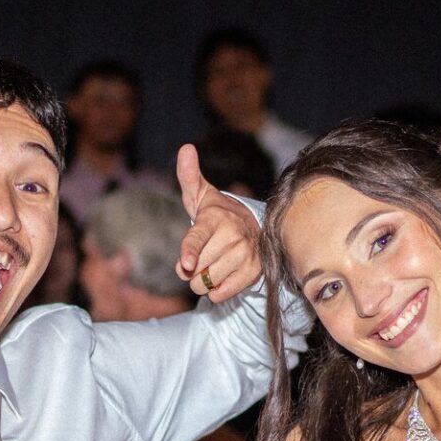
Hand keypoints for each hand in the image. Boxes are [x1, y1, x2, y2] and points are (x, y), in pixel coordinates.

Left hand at [174, 144, 261, 302]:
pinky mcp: (254, 272)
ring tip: (209, 267)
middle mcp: (232, 236)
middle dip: (189, 270)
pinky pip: (222, 293)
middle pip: (196, 268)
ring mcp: (245, 254)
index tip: (185, 264)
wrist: (255, 228)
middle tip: (196, 259)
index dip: (189, 252)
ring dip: (201, 282)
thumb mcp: (201, 196)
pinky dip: (216, 291)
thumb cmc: (217, 214)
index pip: (198, 238)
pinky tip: (221, 277)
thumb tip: (186, 148)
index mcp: (216, 218)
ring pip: (207, 283)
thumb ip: (188, 176)